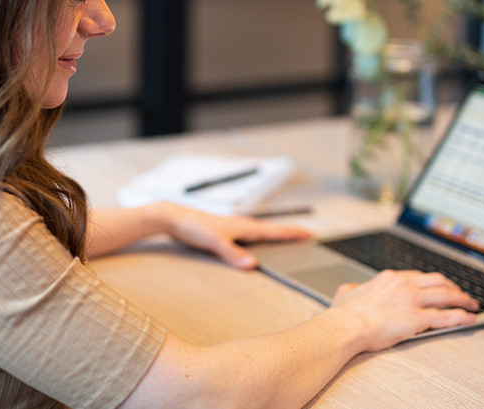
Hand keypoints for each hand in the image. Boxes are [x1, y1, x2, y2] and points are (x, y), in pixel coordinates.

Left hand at [151, 202, 311, 268]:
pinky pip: (249, 235)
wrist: (174, 218)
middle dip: (289, 233)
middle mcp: (242, 225)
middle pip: (271, 230)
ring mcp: (233, 228)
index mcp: (244, 227)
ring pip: (260, 231)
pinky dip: (259, 238)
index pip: (274, 230)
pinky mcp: (224, 232)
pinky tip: (256, 244)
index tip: (310, 234)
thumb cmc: (194, 227)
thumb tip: (253, 265)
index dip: (292, 233)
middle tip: (306, 235)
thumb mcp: (215, 242)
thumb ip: (233, 254)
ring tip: (287, 239)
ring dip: (275, 235)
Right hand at [329, 270, 479, 351]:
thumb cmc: (345, 314)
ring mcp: (412, 301)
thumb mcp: (346, 294)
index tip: (439, 287)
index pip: (418, 276)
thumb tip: (350, 289)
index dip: (432, 282)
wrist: (347, 326)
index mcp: (389, 278)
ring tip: (472, 305)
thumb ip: (352, 289)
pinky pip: (445, 317)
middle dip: (453, 287)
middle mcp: (404, 285)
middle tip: (461, 294)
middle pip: (438, 281)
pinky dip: (460, 317)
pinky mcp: (417, 319)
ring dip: (463, 300)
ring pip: (447, 296)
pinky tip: (469, 319)